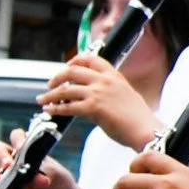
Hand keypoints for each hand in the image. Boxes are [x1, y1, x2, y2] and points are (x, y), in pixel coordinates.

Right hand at [0, 129, 74, 188]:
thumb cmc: (58, 181)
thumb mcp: (54, 175)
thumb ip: (45, 175)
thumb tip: (38, 180)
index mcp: (27, 149)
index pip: (16, 136)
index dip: (17, 139)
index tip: (21, 147)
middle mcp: (13, 158)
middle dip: (1, 155)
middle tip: (8, 165)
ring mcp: (5, 174)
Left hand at [42, 54, 158, 148]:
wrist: (145, 130)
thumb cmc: (138, 118)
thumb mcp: (124, 96)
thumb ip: (107, 93)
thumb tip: (88, 100)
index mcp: (114, 75)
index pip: (91, 59)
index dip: (76, 60)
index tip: (68, 65)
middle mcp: (105, 81)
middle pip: (73, 71)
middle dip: (58, 77)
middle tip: (50, 85)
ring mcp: (98, 93)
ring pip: (66, 90)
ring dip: (51, 95)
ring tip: (43, 100)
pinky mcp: (93, 108)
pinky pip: (68, 107)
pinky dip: (55, 109)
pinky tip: (50, 111)